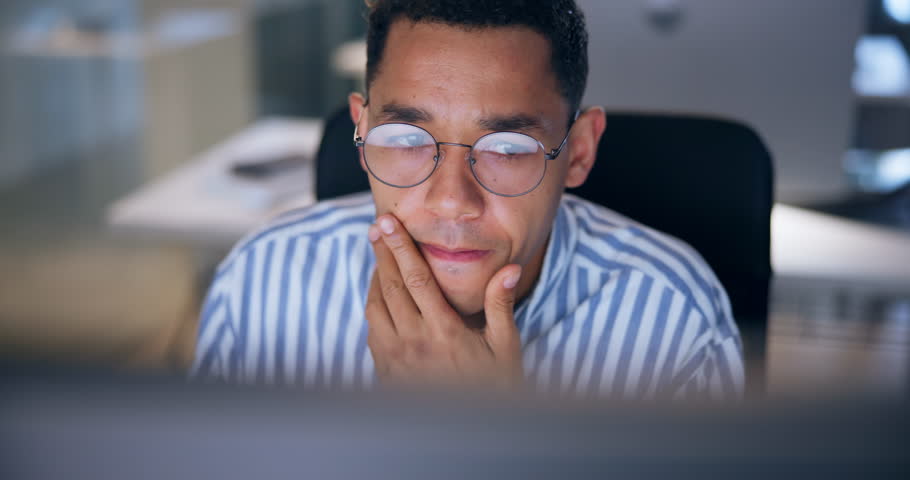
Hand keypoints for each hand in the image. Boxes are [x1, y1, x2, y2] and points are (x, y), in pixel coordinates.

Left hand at [365, 214, 523, 389]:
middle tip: (377, 227)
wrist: (470, 434)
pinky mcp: (386, 372)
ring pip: (375, 307)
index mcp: (443, 331)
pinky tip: (381, 296)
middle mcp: (414, 342)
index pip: (415, 278)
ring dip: (376, 278)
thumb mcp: (504, 348)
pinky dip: (374, 306)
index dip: (400, 247)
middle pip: (390, 286)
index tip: (389, 223)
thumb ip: (500, 305)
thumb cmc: (494, 390)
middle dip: (382, 252)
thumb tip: (508, 268)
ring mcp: (396, 358)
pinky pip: (373, 330)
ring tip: (380, 256)